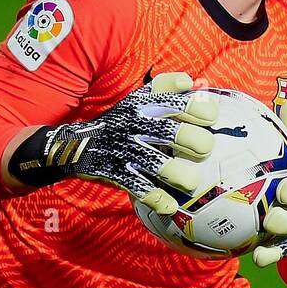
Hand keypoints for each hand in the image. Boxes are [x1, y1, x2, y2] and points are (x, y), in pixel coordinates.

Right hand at [5, 72, 215, 211]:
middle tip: (204, 149)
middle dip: (195, 142)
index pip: (170, 96)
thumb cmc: (121, 123)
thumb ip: (170, 92)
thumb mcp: (139, 102)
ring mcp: (123, 149)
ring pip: (157, 164)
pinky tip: (170, 205)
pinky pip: (138, 187)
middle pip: (171, 133)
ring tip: (190, 181)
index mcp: (141, 103)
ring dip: (180, 174)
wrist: (76, 145)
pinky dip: (157, 198)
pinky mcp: (114, 172)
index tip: (211, 115)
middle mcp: (133, 124)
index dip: (195, 105)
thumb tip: (200, 83)